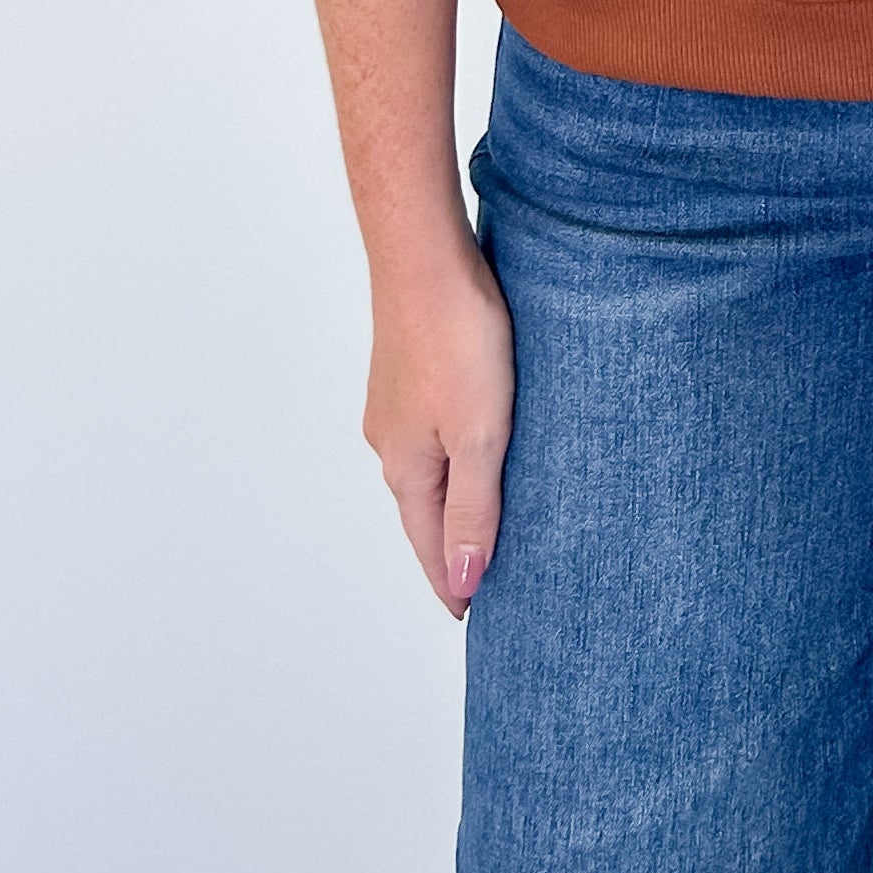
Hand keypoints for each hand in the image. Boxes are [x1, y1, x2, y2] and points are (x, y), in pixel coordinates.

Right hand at [364, 232, 514, 616]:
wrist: (425, 257)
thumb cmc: (457, 340)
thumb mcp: (479, 436)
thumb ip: (473, 508)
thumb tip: (461, 579)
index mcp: (407, 468)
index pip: (431, 545)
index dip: (453, 581)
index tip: (472, 616)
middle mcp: (391, 441)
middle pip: (424, 511)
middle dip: (450, 547)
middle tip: (480, 580)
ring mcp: (396, 404)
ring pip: (427, 467)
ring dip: (452, 498)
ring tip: (481, 521)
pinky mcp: (409, 369)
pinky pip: (432, 429)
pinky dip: (453, 454)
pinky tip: (472, 445)